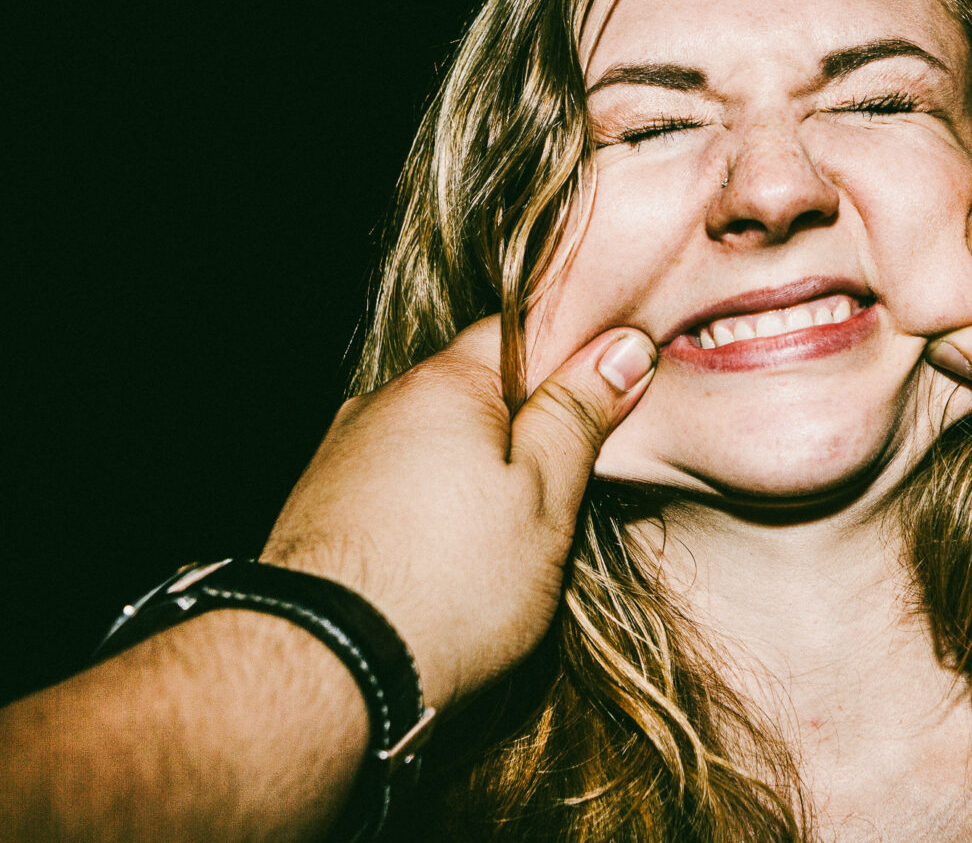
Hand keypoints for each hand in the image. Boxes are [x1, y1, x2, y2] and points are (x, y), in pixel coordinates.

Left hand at [260, 317, 655, 709]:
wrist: (323, 672)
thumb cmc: (449, 586)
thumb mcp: (544, 498)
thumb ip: (578, 417)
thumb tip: (620, 347)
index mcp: (441, 384)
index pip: (520, 331)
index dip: (572, 360)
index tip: (611, 403)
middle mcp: (379, 404)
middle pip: (473, 393)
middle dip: (522, 430)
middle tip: (567, 491)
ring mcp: (340, 458)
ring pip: (432, 445)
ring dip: (472, 476)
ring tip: (503, 543)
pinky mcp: (319, 511)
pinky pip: (394, 489)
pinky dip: (428, 512)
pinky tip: (446, 562)